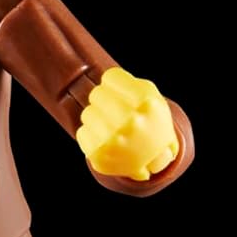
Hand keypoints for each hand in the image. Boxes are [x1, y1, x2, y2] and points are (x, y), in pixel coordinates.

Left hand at [76, 67, 178, 181]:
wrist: (154, 159)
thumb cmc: (150, 121)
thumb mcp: (152, 96)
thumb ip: (129, 83)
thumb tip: (104, 79)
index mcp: (146, 102)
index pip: (110, 77)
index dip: (115, 84)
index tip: (121, 94)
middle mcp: (131, 121)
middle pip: (96, 94)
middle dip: (104, 101)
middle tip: (116, 112)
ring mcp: (114, 140)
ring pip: (87, 113)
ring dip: (98, 118)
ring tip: (112, 128)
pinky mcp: (99, 155)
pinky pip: (82, 132)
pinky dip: (92, 136)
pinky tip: (107, 141)